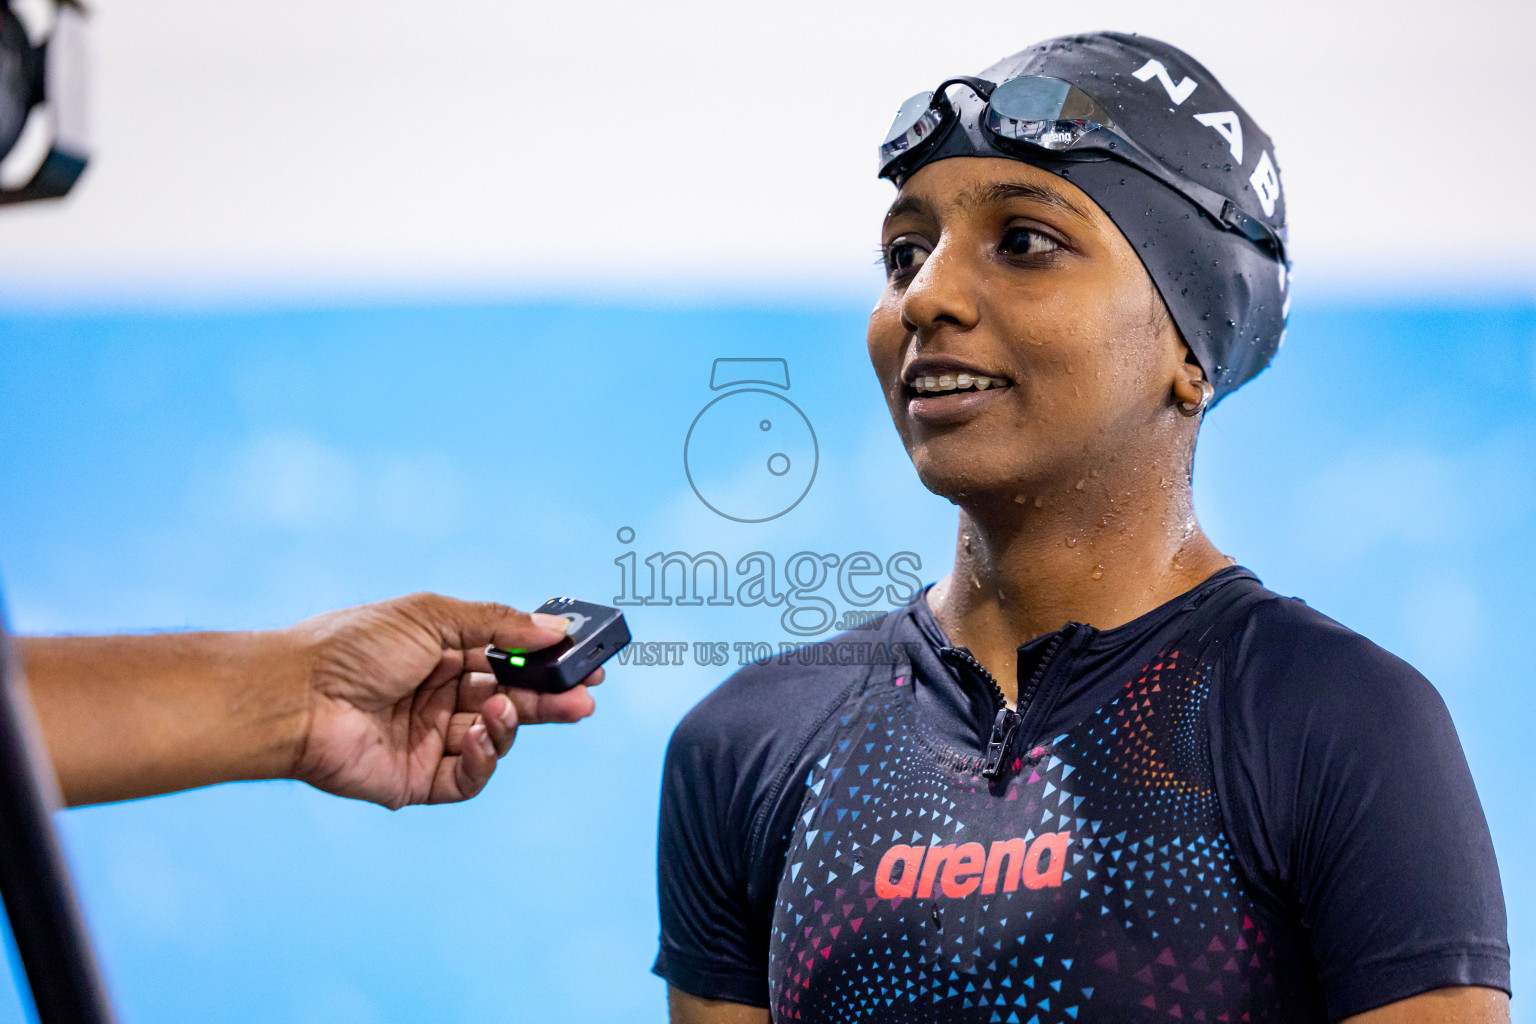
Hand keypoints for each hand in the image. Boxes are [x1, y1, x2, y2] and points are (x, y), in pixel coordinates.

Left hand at [283, 593, 600, 807]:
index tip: (584, 658)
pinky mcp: (418, 780)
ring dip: (510, 723)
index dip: (546, 660)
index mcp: (441, 653)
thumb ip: (498, 623)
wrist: (296, 697)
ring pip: (496, 738)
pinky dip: (484, 758)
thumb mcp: (432, 616)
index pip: (508, 658)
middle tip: (585, 696)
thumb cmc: (352, 646)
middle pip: (512, 700)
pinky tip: (479, 734)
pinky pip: (470, 777)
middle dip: (550, 698)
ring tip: (504, 708)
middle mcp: (439, 697)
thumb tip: (553, 629)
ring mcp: (430, 740)